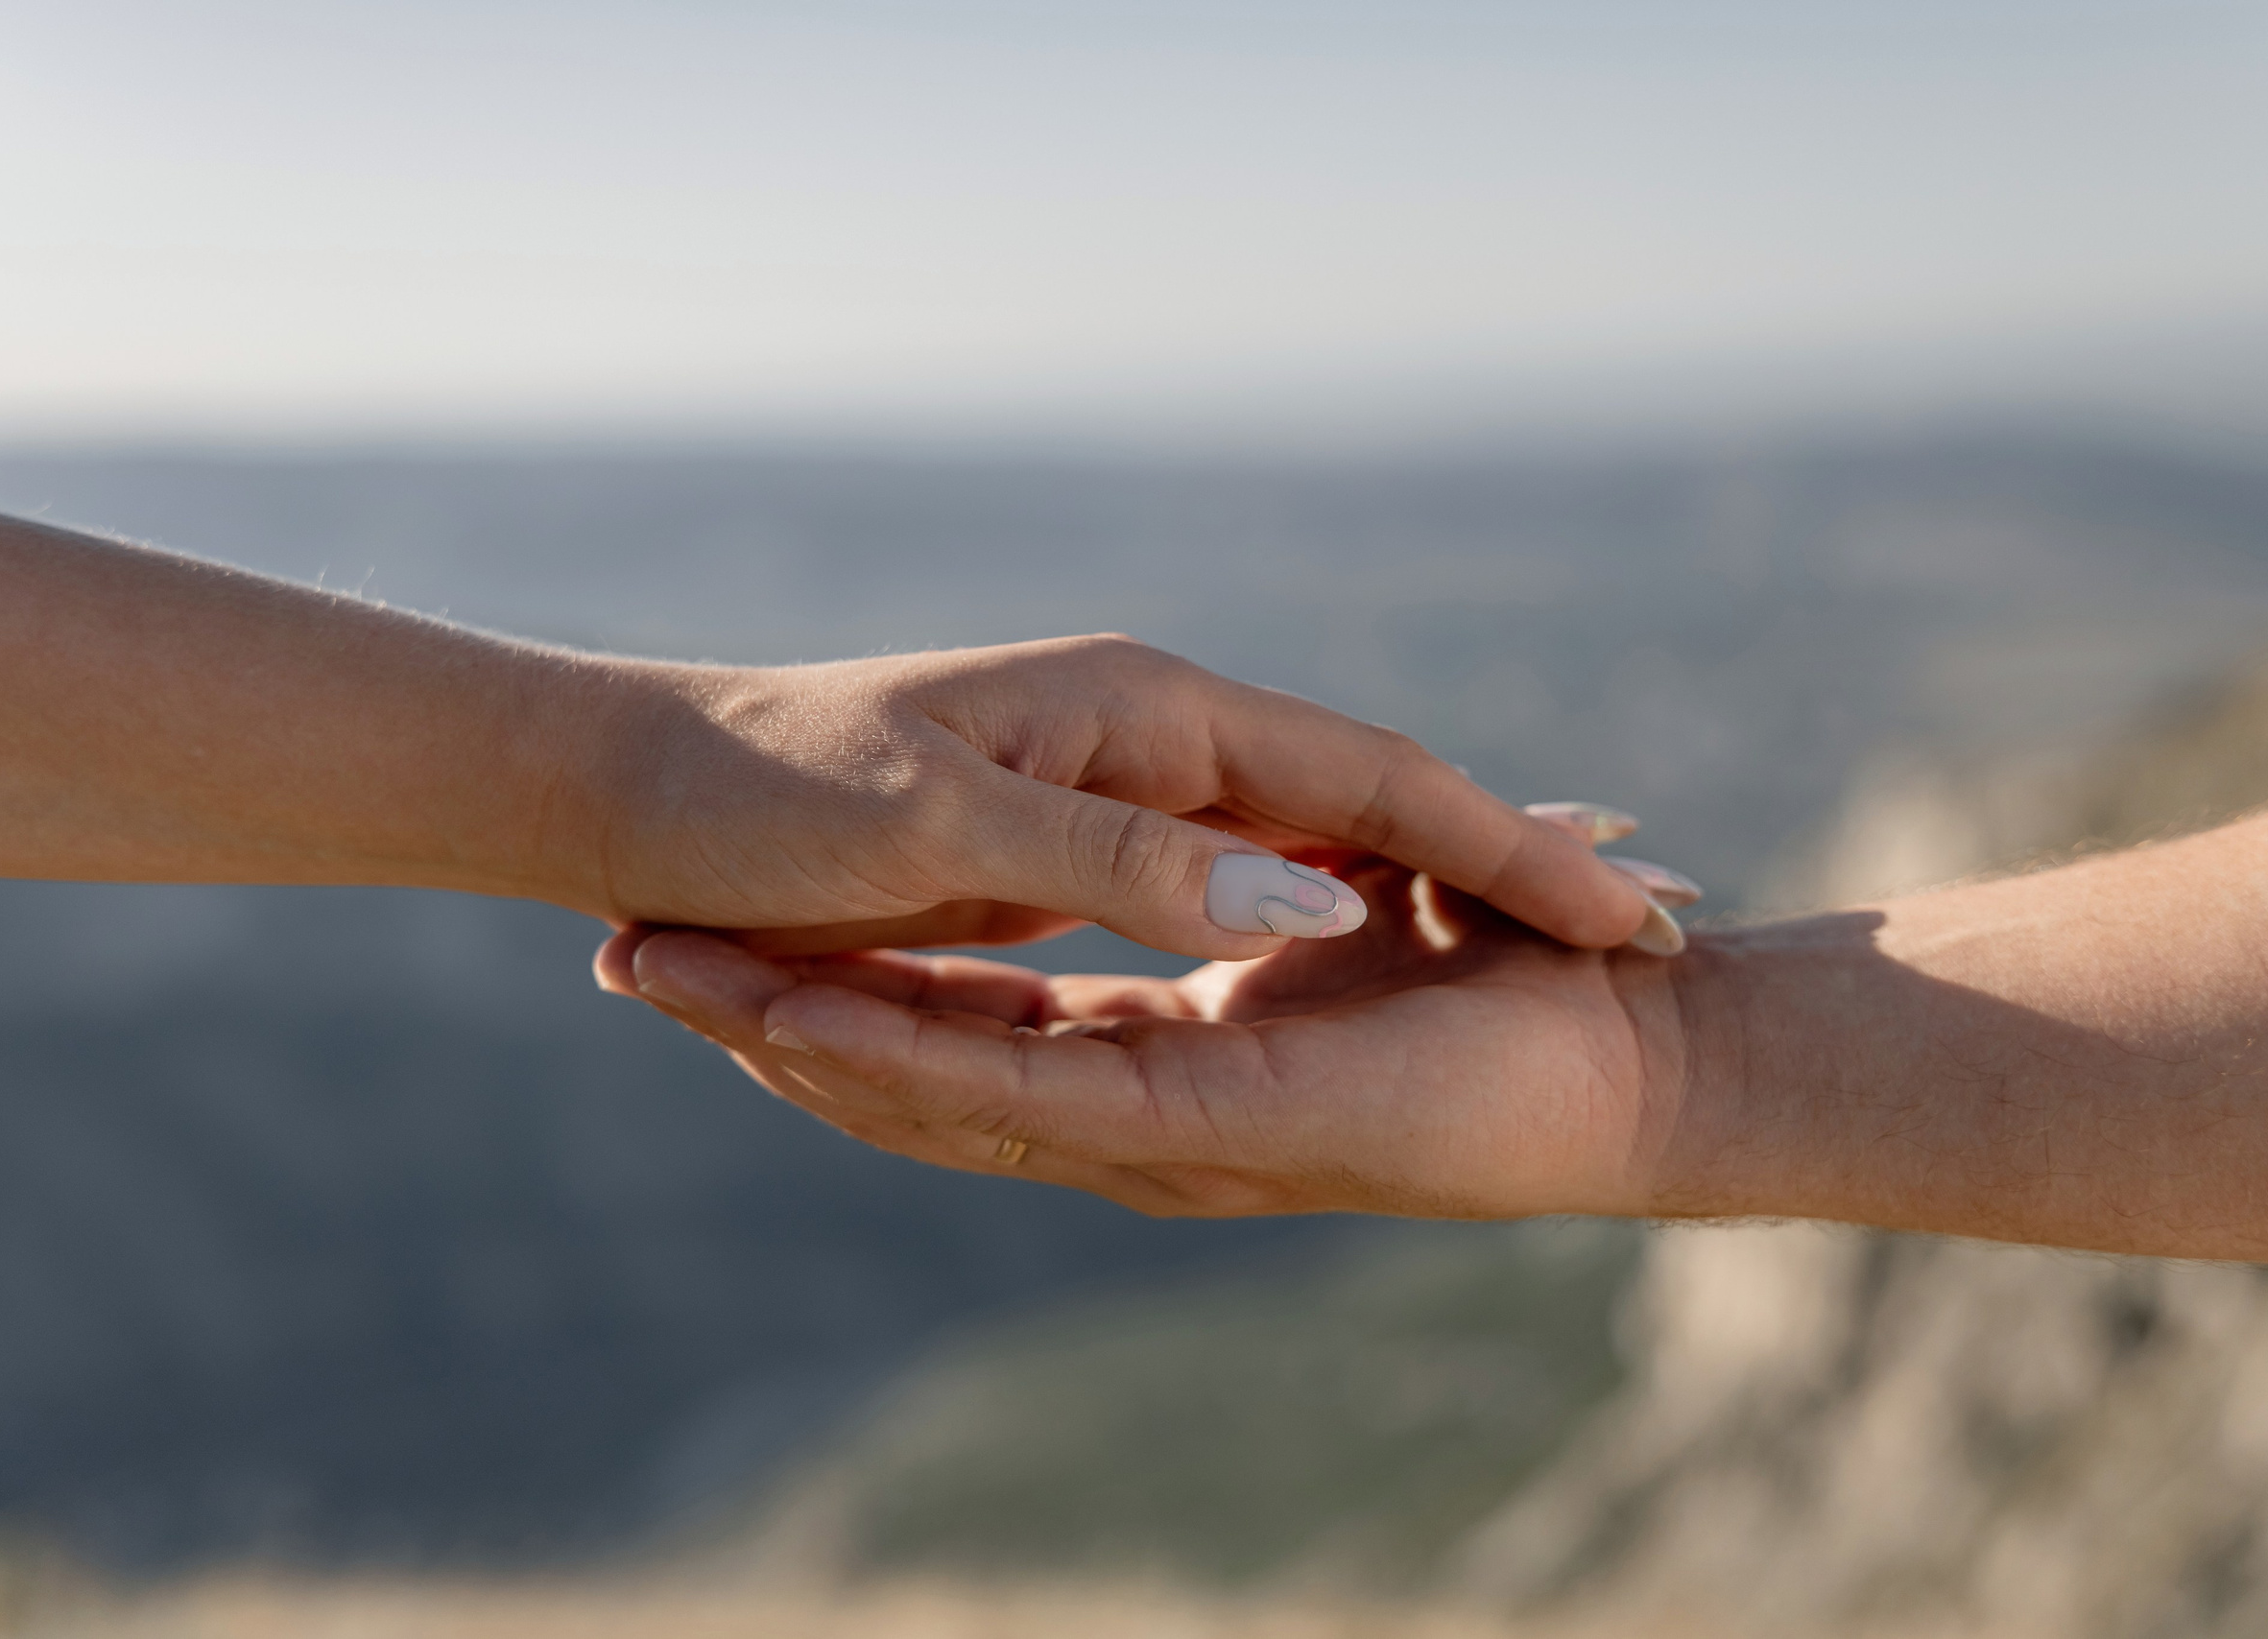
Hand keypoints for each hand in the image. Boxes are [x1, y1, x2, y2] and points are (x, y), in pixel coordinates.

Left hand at [592, 635, 1658, 962]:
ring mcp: (1112, 819)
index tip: (1636, 923)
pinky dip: (1283, 933)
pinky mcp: (1067, 878)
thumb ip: (1130, 861)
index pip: (1377, 783)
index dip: (1510, 848)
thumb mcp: (949, 820)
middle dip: (1503, 874)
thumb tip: (1309, 896)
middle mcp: (1147, 761)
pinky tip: (1354, 950)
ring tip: (1585, 920)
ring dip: (1425, 891)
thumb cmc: (771, 786)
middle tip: (1655, 925)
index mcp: (1145, 725)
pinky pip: (1213, 911)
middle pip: (1366, 821)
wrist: (638, 789)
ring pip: (1297, 871)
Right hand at [593, 857, 1695, 1218]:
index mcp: (1152, 1046)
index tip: (718, 935)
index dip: (840, 989)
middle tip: (634, 958)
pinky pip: (1016, 1091)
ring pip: (934, 1088)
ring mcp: (1151, 1127)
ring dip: (798, 1033)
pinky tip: (796, 1021)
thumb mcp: (1349, 918)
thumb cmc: (1510, 998)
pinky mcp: (1190, 1129)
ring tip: (661, 971)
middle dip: (772, 1017)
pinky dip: (903, 1058)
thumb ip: (1239, 909)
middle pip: (916, 1066)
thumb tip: (1166, 882)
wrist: (1633, 1081)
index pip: (961, 1028)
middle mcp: (1133, 1101)